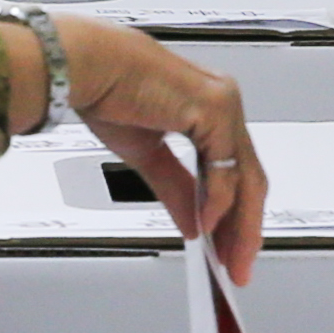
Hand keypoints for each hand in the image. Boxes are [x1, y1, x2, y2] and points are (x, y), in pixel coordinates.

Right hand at [53, 17, 266, 283]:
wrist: (84, 65)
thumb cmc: (107, 90)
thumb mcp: (147, 154)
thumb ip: (176, 189)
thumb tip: (194, 224)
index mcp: (208, 108)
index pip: (234, 170)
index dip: (236, 214)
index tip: (229, 248)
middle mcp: (222, 103)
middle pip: (248, 177)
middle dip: (245, 228)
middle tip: (238, 267)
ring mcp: (223, 104)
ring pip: (245, 176)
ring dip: (238, 224)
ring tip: (227, 258)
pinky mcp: (215, 108)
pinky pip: (225, 167)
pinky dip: (219, 201)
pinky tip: (208, 226)